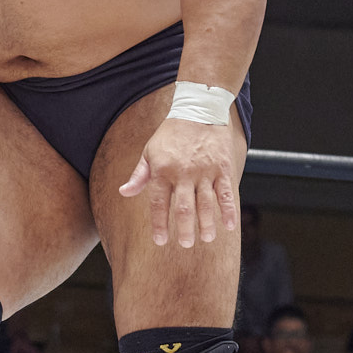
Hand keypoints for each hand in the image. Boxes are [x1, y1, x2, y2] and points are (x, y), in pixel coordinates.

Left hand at [118, 117, 241, 247]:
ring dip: (206, 223)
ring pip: (206, 203)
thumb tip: (124, 192)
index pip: (159, 203)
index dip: (159, 224)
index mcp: (162, 169)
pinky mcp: (222, 167)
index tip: (161, 241)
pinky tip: (229, 225)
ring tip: (206, 238)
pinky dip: (228, 211)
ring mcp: (204, 170)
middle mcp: (183, 172)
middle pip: (184, 207)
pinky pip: (226, 193)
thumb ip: (139, 175)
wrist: (199, 108)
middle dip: (184, 229)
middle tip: (185, 244)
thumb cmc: (171, 133)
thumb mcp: (150, 150)